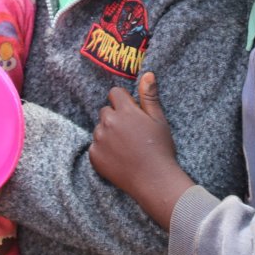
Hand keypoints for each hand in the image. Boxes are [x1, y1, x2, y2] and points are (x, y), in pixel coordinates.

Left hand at [90, 73, 193, 230]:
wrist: (154, 181)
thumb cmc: (160, 149)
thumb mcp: (158, 120)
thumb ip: (149, 96)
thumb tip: (148, 74)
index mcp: (125, 111)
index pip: (114, 93)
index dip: (124, 101)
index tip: (133, 113)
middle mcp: (108, 123)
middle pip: (105, 111)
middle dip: (115, 117)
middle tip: (131, 133)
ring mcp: (99, 140)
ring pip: (100, 128)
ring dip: (108, 133)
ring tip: (126, 147)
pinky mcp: (94, 156)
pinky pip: (95, 146)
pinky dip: (103, 149)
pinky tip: (119, 157)